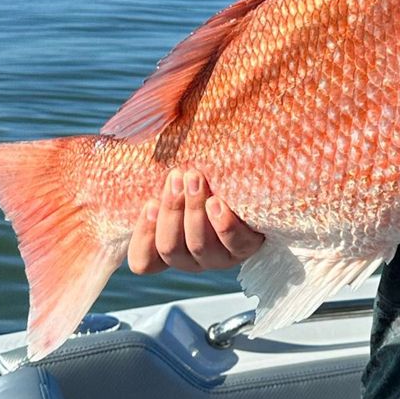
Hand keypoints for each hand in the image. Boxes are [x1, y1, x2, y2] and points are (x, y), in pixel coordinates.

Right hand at [128, 168, 264, 273]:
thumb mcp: (180, 179)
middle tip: (176, 176)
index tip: (149, 202)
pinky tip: (217, 203)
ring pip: (199, 246)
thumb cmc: (206, 179)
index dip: (143, 236)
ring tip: (195, 180)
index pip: (143, 261)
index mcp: (169, 247)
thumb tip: (145, 137)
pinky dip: (223, 224)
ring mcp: (219, 258)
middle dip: (170, 210)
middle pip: (170, 248)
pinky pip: (234, 243)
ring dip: (194, 211)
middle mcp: (192, 259)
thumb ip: (163, 175)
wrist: (256, 185)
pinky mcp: (246, 248)